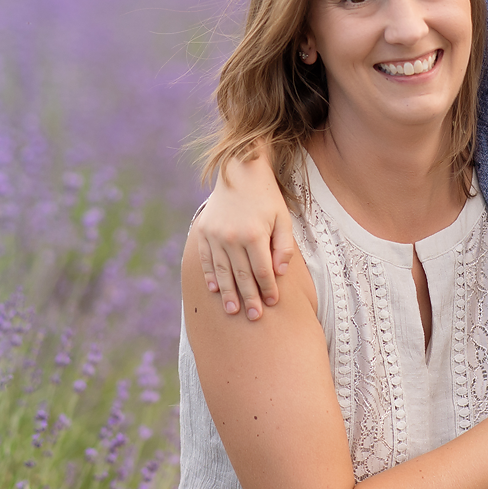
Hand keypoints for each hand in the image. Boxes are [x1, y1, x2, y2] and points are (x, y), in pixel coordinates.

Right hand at [185, 153, 295, 319]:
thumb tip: (280, 273)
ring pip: (222, 272)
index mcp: (253, 234)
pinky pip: (207, 259)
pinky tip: (215, 290)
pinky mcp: (204, 231)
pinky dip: (211, 275)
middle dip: (249, 298)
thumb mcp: (283, 218)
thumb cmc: (266, 197)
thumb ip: (284, 247)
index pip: (262, 270)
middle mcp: (231, 237)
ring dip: (228, 294)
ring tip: (233, 311)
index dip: (268, 288)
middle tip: (254, 317)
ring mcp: (214, 235)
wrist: (239, 171)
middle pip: (241, 276)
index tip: (272, 302)